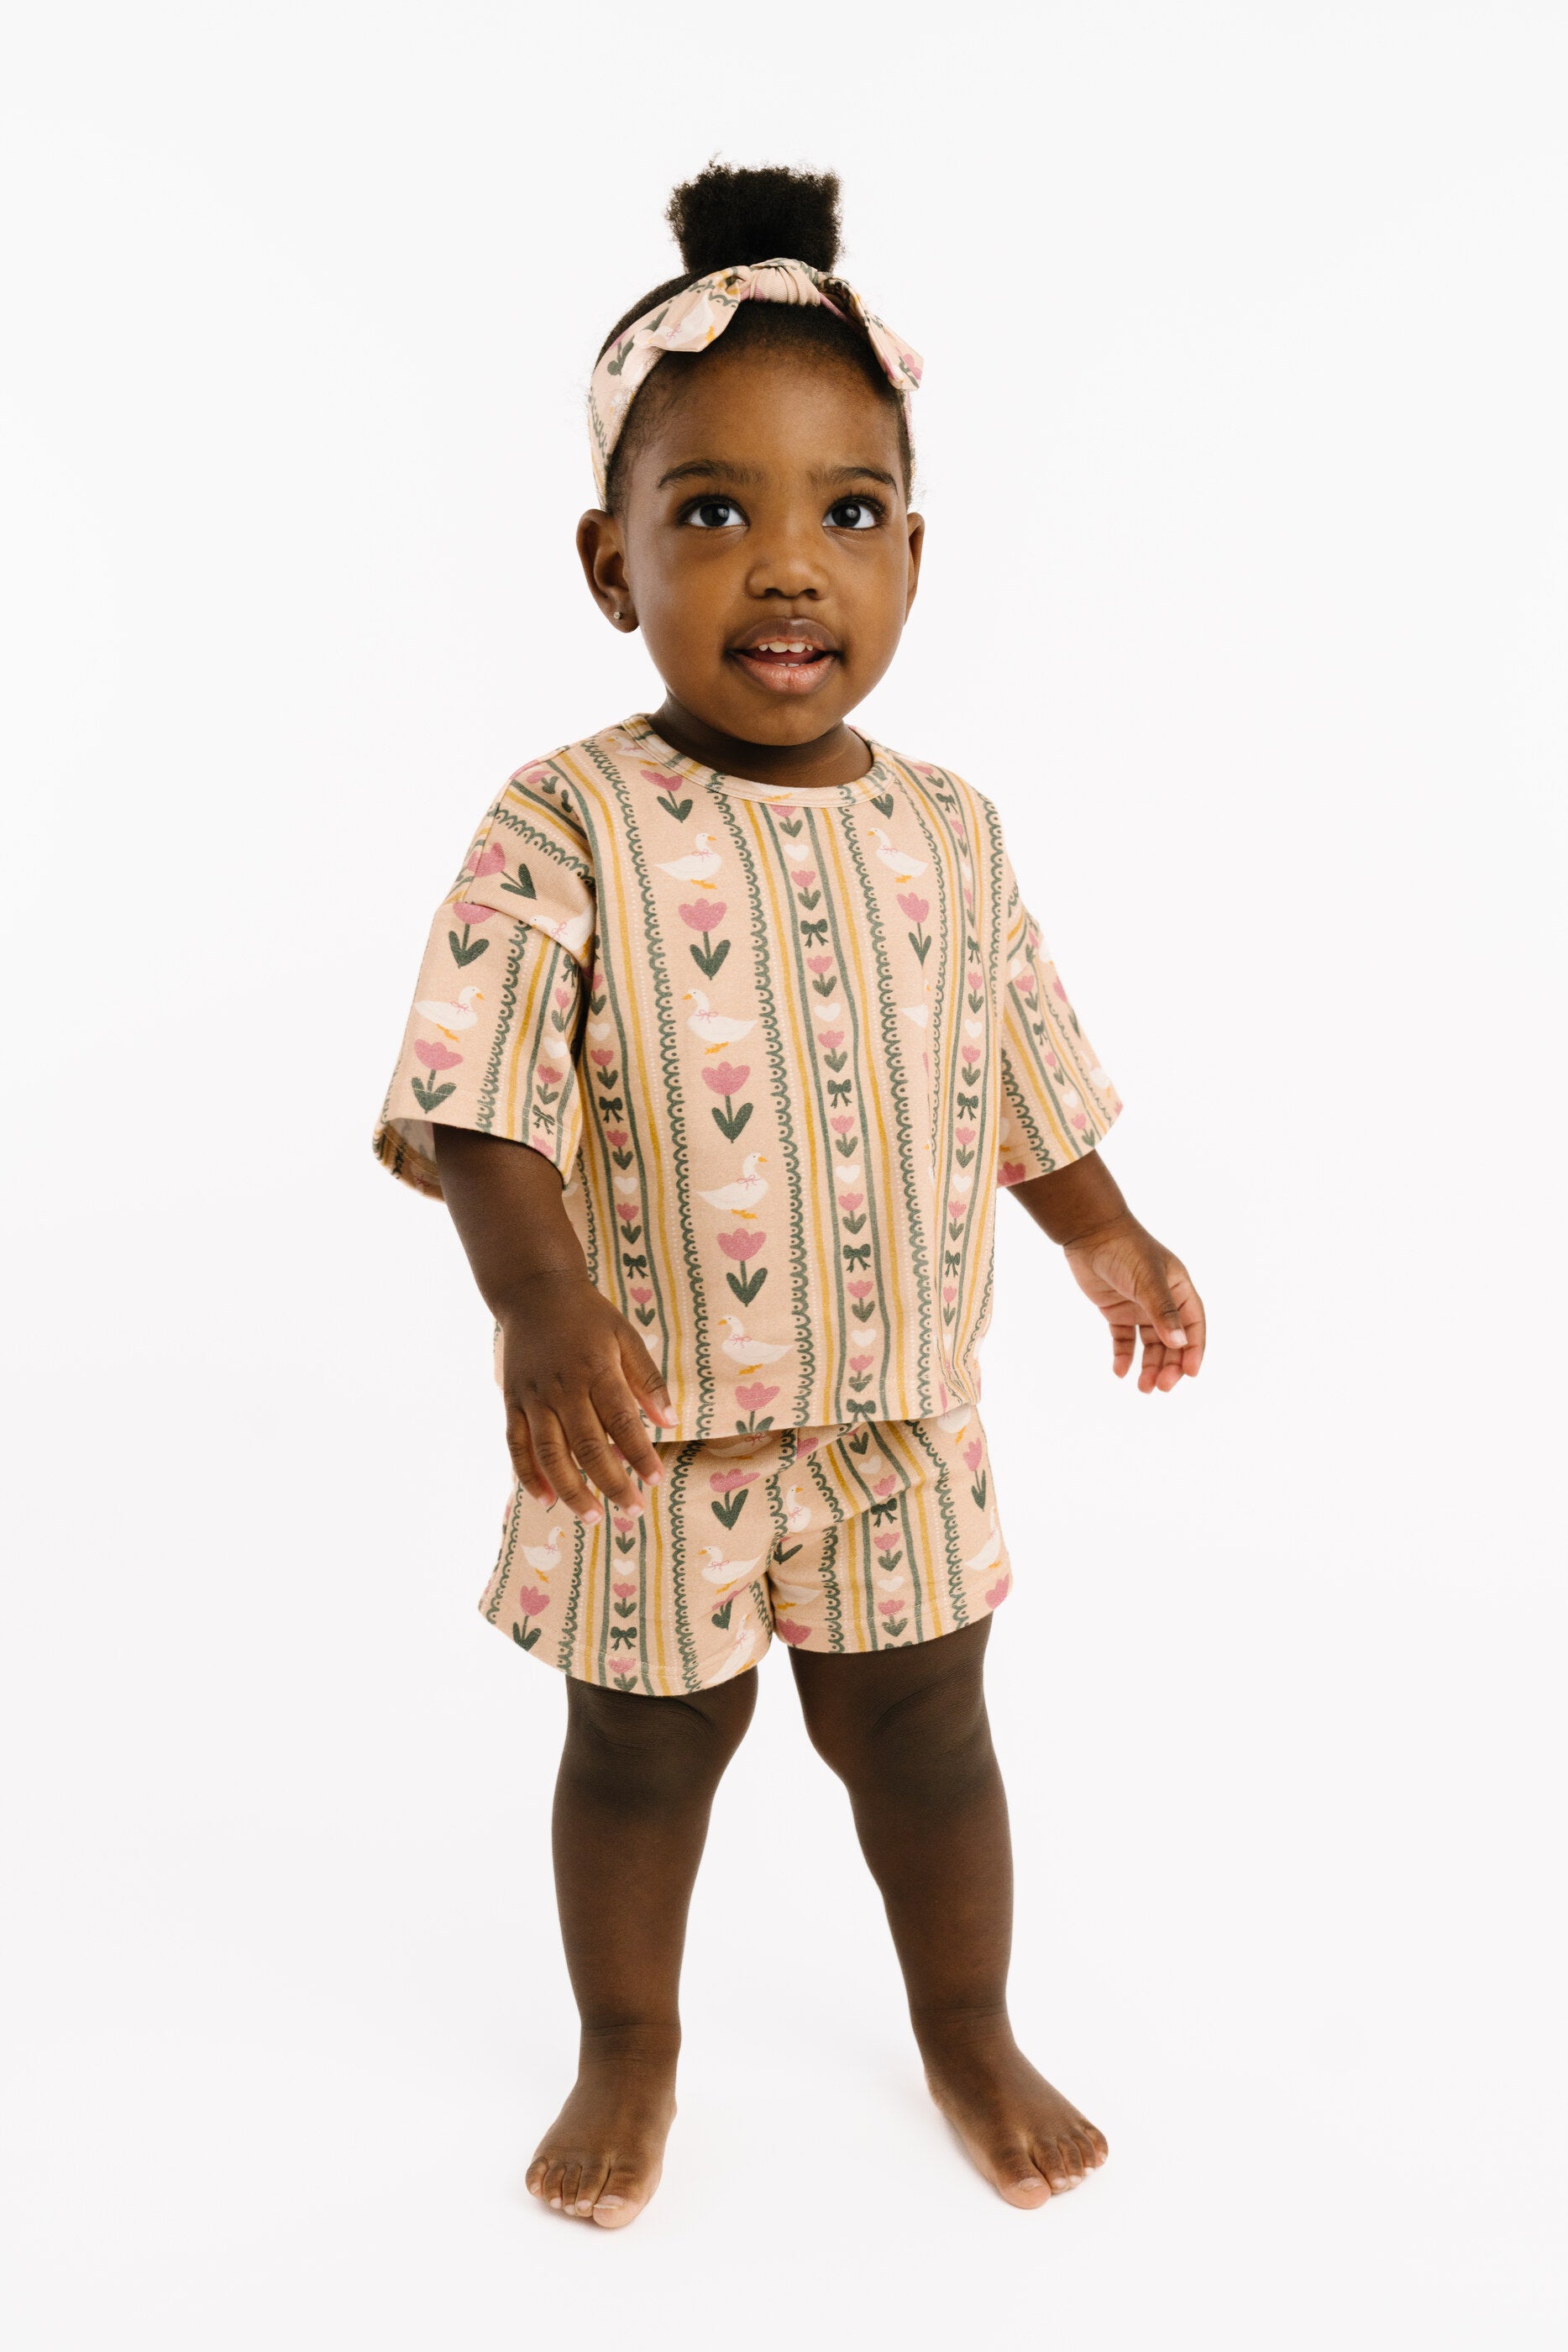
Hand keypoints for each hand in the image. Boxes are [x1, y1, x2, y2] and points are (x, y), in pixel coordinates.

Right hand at [498, 1270, 675, 1519]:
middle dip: (611, 1482)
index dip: (639, 1454)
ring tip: (593, 1518)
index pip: (621, 1421)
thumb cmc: (587, 1316)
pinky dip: (529, 1475)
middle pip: (587, 1445)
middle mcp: (562, 1388)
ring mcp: (533, 1397)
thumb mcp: (625, 1335)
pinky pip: (517, 1446)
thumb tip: (670, 1421)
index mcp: (595, 1369)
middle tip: (632, 1510)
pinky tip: (546, 1500)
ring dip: (572, 1490)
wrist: (533, 1293)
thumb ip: (647, 1378)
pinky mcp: (512, 1402)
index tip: (655, 1480)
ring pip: (550, 1454)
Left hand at [1063, 1214, 1205, 1393]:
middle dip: (1169, 1365)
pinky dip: (1124, 1356)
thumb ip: (1163, 1312)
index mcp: (1179, 1289)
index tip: (1190, 1373)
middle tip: (1162, 1387)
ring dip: (1149, 1366)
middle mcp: (1163, 1301)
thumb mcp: (1148, 1280)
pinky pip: (1124, 1339)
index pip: (1194, 1325)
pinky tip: (1120, 1371)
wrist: (1089, 1233)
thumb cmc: (1125, 1250)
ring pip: (1150, 1344)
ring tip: (1144, 1388)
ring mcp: (1140, 1307)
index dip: (1194, 1350)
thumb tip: (1180, 1344)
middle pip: (1172, 1341)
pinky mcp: (1117, 1311)